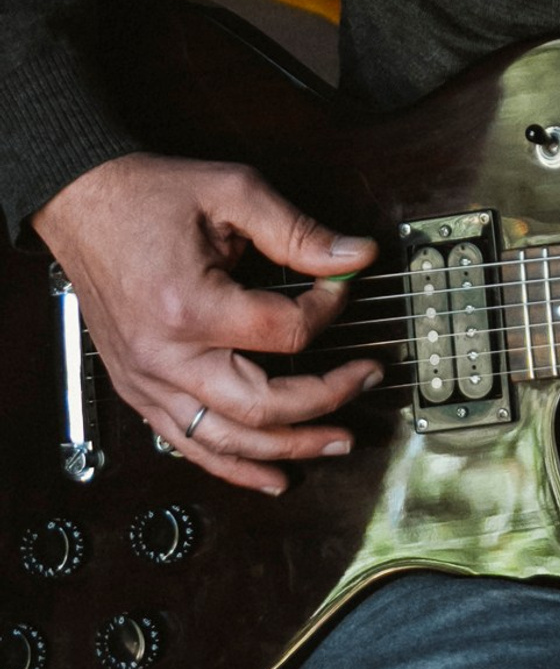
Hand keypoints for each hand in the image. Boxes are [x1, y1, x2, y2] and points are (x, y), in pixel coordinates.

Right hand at [31, 154, 381, 496]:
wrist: (82, 204)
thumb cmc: (148, 197)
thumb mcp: (233, 193)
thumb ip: (299, 231)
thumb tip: (356, 257)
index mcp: (190, 308)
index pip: (286, 333)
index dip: (331, 309)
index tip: (343, 286)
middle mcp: (165, 357)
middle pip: (261, 404)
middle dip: (325, 400)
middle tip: (367, 381)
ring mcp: (147, 381)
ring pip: (225, 440)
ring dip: (286, 448)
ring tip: (335, 443)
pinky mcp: (138, 388)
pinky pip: (187, 443)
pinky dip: (231, 464)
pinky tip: (267, 475)